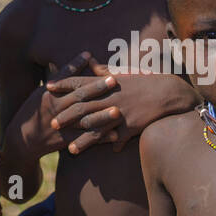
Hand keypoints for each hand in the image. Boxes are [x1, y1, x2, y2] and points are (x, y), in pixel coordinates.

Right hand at [11, 51, 120, 157]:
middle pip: (79, 98)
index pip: (70, 82)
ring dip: (101, 116)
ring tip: (117, 112)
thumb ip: (63, 75)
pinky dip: (99, 138)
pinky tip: (115, 136)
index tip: (101, 66)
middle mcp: (56, 108)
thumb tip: (85, 56)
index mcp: (51, 94)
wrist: (23, 138)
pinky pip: (84, 139)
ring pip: (83, 120)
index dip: (84, 73)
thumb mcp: (43, 91)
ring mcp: (61, 125)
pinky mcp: (65, 141)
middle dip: (97, 89)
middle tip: (114, 82)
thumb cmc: (35, 110)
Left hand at [47, 54, 194, 151]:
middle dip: (66, 116)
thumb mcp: (122, 73)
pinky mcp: (131, 126)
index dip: (63, 84)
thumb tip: (89, 61)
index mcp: (106, 84)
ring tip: (70, 150)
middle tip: (52, 124)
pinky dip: (111, 146)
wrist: (167, 92)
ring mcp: (120, 113)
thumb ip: (103, 70)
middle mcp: (110, 98)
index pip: (80, 82)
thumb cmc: (143, 81)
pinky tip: (103, 154)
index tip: (47, 87)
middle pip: (84, 107)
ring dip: (83, 139)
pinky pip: (118, 139)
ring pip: (98, 128)